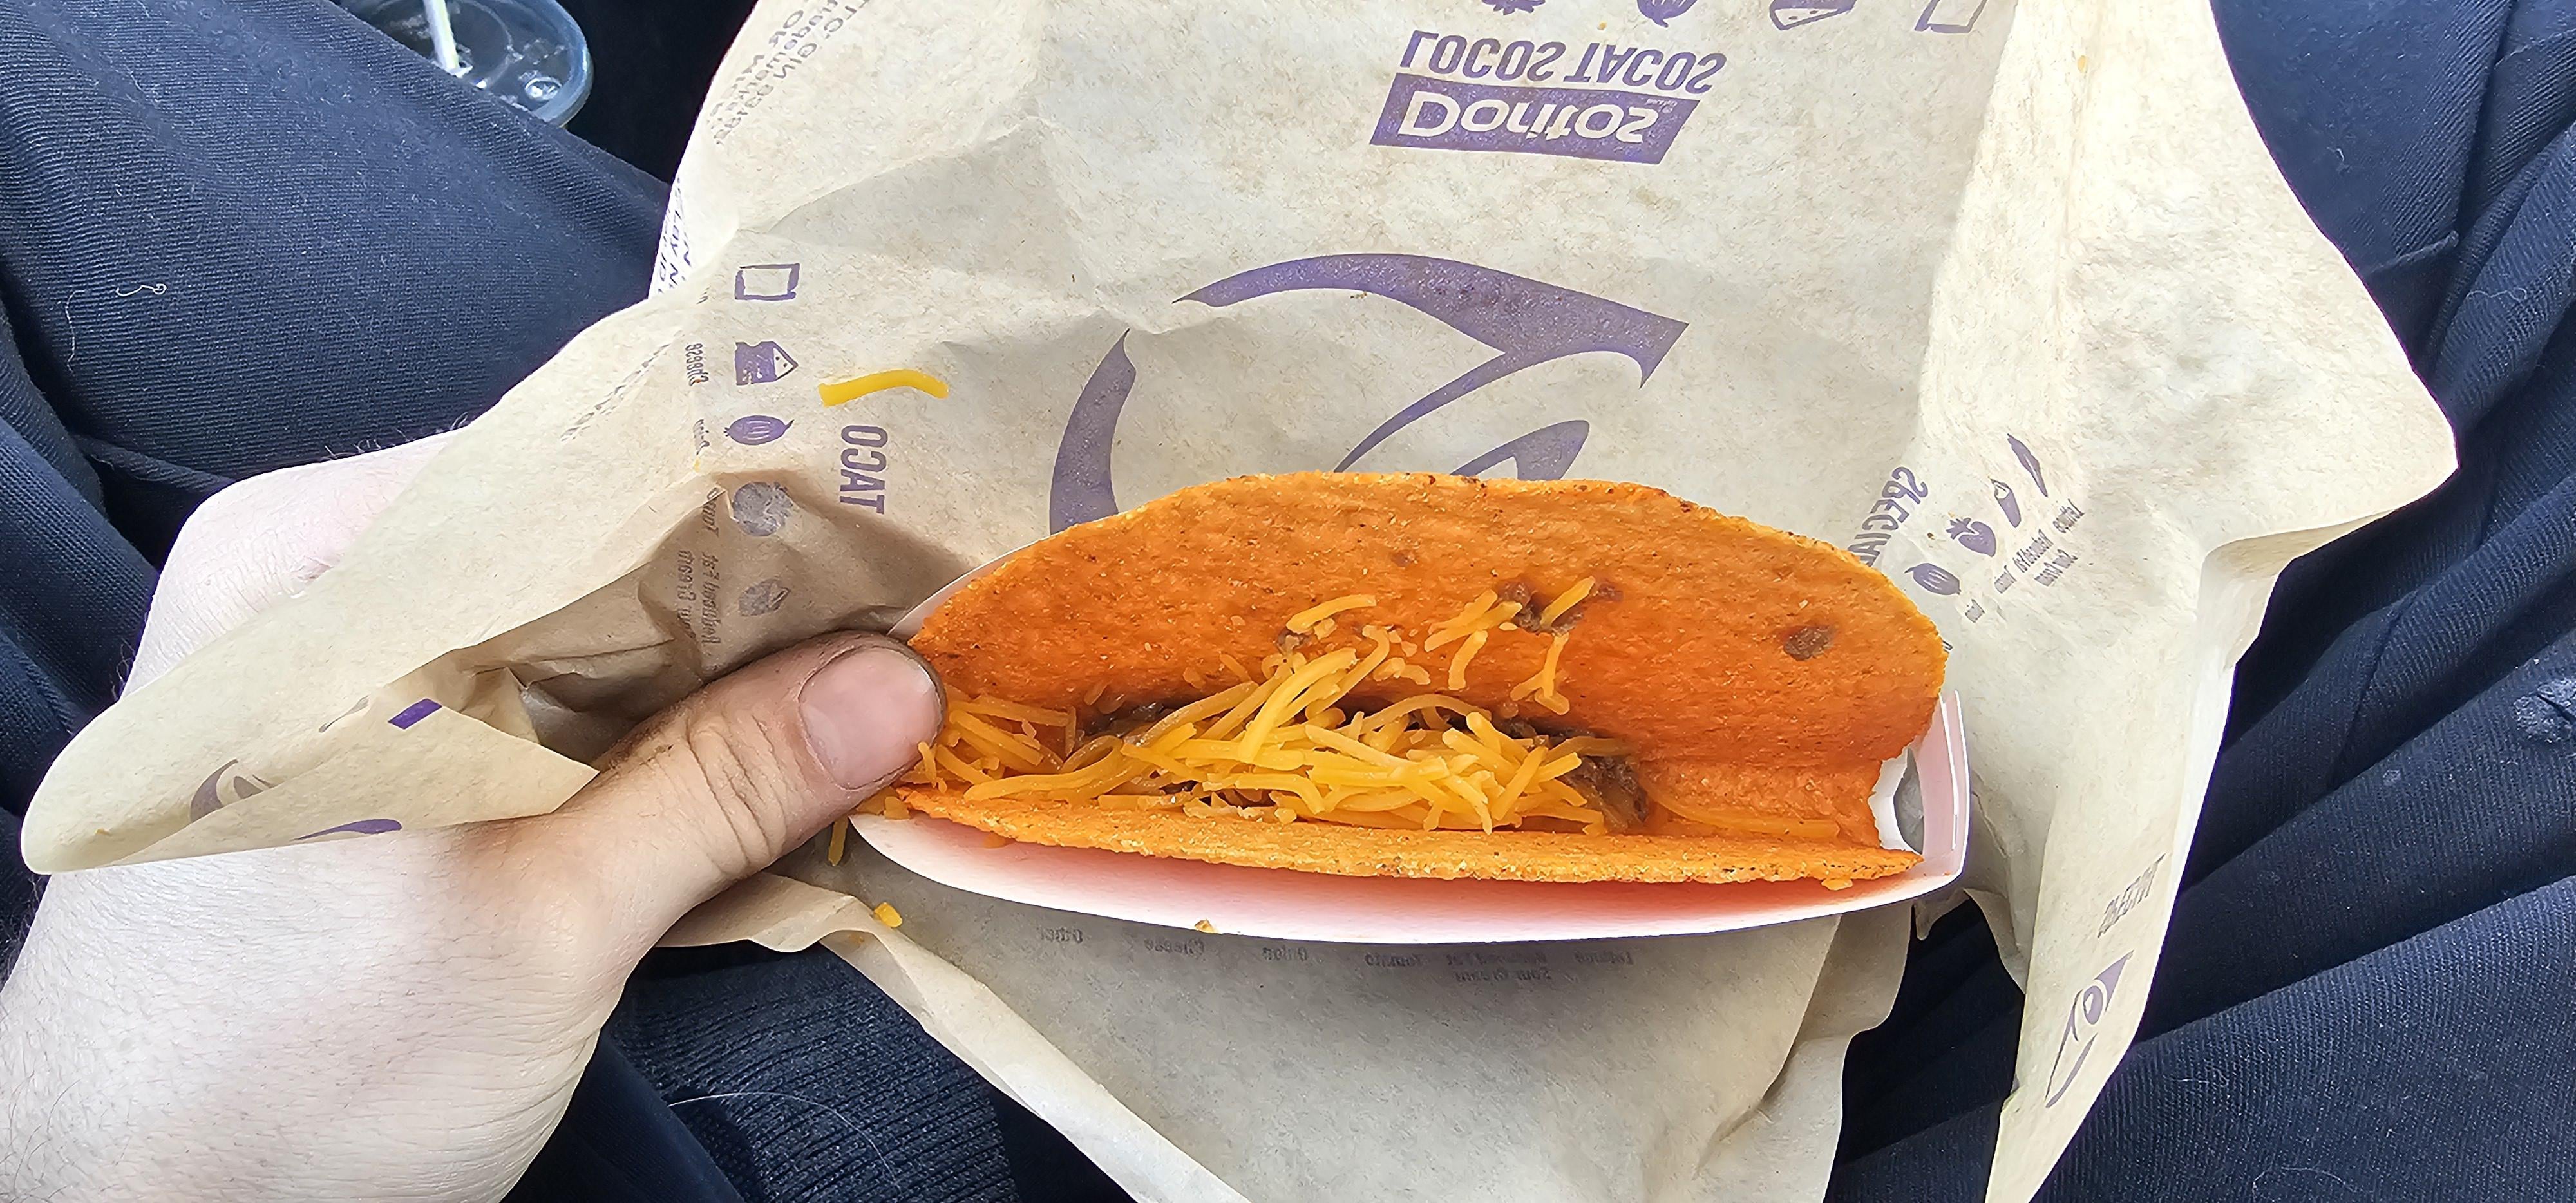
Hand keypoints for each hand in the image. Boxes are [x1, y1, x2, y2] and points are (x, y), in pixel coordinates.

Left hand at [0, 439, 943, 1201]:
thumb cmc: (284, 1082)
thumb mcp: (537, 934)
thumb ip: (719, 791)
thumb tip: (907, 684)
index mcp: (313, 562)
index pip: (581, 456)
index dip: (762, 485)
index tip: (919, 511)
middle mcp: (322, 580)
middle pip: (593, 537)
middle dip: (762, 588)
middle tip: (932, 610)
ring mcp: (349, 668)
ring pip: (588, 624)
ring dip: (726, 669)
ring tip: (882, 680)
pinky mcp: (384, 753)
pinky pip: (555, 699)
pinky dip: (663, 731)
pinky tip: (772, 759)